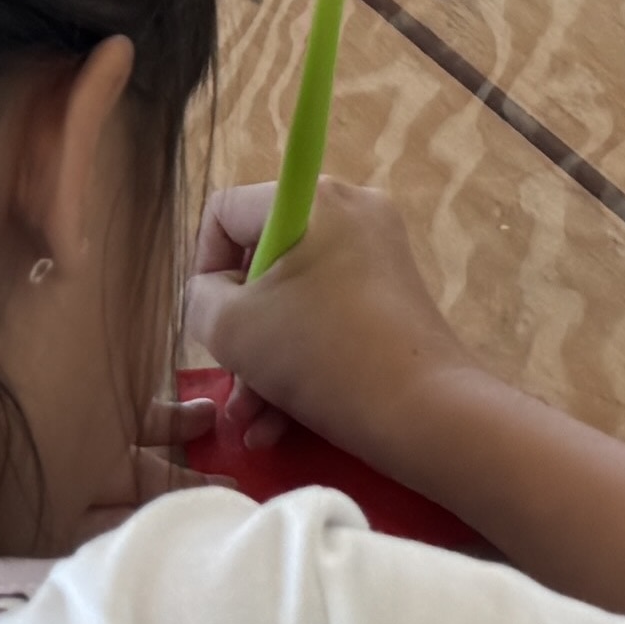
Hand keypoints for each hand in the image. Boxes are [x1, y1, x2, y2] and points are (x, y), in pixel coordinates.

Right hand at [184, 177, 492, 460]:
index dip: (204, 266)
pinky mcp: (395, 297)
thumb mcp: (232, 328)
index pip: (226, 211)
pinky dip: (302, 363)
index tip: (210, 318)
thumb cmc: (320, 356)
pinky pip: (330, 318)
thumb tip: (212, 293)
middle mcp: (351, 212)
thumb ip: (200, 298)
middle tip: (232, 380)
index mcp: (313, 199)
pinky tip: (278, 424)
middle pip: (263, 262)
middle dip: (239, 332)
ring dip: (264, 362)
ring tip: (250, 420)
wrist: (424, 411)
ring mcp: (378, 255)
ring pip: (295, 301)